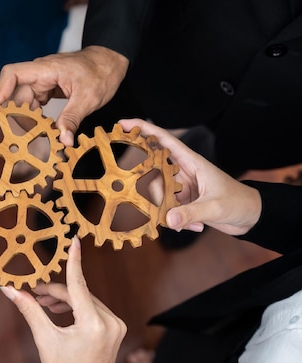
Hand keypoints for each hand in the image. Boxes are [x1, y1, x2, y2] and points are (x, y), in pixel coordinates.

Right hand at [0, 46, 128, 145]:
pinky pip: (33, 106)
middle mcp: (40, 75)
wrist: (111, 62)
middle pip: (15, 95)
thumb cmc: (101, 72)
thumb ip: (73, 118)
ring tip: (20, 141)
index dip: (0, 92)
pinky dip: (33, 120)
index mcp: (46, 69)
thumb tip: (64, 140)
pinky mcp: (47, 91)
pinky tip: (34, 134)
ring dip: (22, 121)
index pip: (12, 74)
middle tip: (7, 137)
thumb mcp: (89, 97)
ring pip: (23, 103)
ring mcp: (42, 83)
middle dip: (10, 116)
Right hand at [1, 237, 125, 362]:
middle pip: (79, 293)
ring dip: (66, 298)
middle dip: (56, 291)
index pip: (78, 285)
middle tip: (34, 292)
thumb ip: (29, 309)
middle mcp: (110, 322)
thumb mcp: (44, 338)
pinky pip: (94, 308)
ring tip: (43, 303)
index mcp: (93, 324)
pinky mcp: (116, 329)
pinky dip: (77, 307)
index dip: (74, 261)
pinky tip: (61, 312)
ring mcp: (116, 325)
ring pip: (86, 300)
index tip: (74, 241)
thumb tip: (11, 289)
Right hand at [118, 119, 261, 235]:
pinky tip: (192, 226)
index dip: (144, 130)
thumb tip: (168, 219)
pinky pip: (166, 208)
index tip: (123, 124)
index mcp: (192, 162)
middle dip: (144, 183)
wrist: (251, 217)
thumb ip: (191, 213)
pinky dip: (175, 220)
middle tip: (138, 193)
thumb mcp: (216, 207)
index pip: (164, 141)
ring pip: (157, 193)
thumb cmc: (239, 203)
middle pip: (152, 170)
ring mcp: (180, 187)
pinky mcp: (182, 201)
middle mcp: (183, 172)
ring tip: (182, 221)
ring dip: (163, 209)